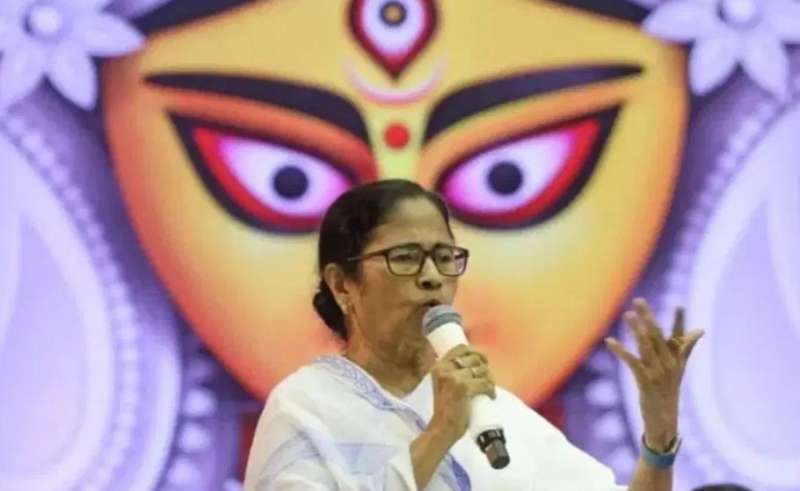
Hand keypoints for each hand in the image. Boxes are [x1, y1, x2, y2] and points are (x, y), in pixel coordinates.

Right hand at [428, 345, 495, 443]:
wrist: (441, 429)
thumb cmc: (445, 410)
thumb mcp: (442, 385)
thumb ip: (450, 373)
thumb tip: (473, 364)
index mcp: (438, 366)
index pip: (460, 348)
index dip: (475, 352)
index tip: (482, 361)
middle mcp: (444, 369)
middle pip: (474, 358)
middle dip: (485, 367)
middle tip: (488, 379)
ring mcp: (454, 378)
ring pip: (482, 370)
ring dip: (489, 379)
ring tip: (489, 389)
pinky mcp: (464, 388)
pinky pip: (485, 383)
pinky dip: (491, 390)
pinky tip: (490, 396)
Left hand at [605, 298, 703, 449]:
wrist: (664, 419)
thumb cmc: (669, 391)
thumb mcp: (678, 368)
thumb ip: (685, 347)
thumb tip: (700, 330)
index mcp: (676, 359)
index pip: (679, 337)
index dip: (679, 321)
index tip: (678, 305)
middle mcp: (669, 363)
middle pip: (658, 336)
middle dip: (648, 317)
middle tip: (639, 300)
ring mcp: (658, 372)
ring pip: (646, 345)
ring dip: (635, 329)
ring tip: (627, 314)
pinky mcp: (646, 381)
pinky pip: (632, 362)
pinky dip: (621, 350)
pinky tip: (610, 341)